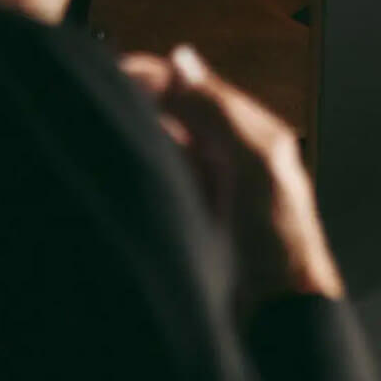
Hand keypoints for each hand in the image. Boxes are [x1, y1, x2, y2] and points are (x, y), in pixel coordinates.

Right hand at [121, 46, 343, 310]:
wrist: (279, 317)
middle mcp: (231, 156)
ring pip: (162, 146)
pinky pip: (159, 181)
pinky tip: (115, 169)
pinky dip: (138, 170)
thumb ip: (221, 115)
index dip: (157, 77)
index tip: (116, 72)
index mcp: (254, 136)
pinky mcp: (192, 218)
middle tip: (98, 97)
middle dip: (139, 102)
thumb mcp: (256, 169)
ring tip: (97, 127)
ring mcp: (210, 188)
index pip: (197, 89)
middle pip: (175, 113)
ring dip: (134, 136)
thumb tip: (183, 64)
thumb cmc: (283, 250)